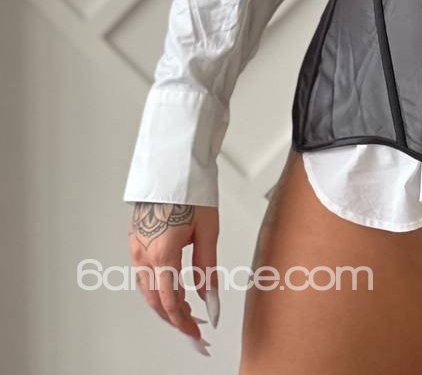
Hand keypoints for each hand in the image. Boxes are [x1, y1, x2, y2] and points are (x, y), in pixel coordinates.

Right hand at [128, 202, 219, 355]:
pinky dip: (156, 286)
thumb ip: (206, 269)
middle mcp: (145, 254)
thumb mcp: (208, 231)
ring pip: (146, 288)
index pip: (171, 303)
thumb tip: (209, 300)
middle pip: (156, 300)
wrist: (174, 165)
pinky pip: (142, 272)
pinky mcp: (135, 238)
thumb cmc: (192, 192)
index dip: (184, 323)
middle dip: (174, 318)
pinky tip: (172, 287)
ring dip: (164, 304)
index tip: (197, 334)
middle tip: (193, 328)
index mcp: (163, 254)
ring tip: (185, 310)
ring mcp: (136, 246)